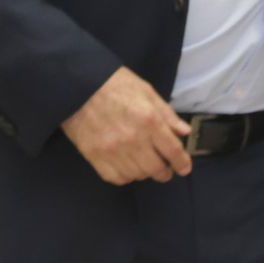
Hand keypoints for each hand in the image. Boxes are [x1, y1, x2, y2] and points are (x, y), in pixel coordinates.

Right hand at [61, 67, 192, 184]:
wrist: (78, 86)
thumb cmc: (115, 84)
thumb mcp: (147, 91)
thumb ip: (167, 114)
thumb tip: (184, 132)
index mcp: (149, 120)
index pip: (173, 150)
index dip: (182, 163)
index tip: (185, 168)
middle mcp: (133, 138)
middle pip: (156, 168)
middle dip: (165, 172)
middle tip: (166, 169)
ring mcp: (113, 151)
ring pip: (138, 175)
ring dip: (145, 173)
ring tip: (145, 164)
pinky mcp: (95, 157)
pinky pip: (117, 178)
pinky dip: (126, 176)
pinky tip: (128, 166)